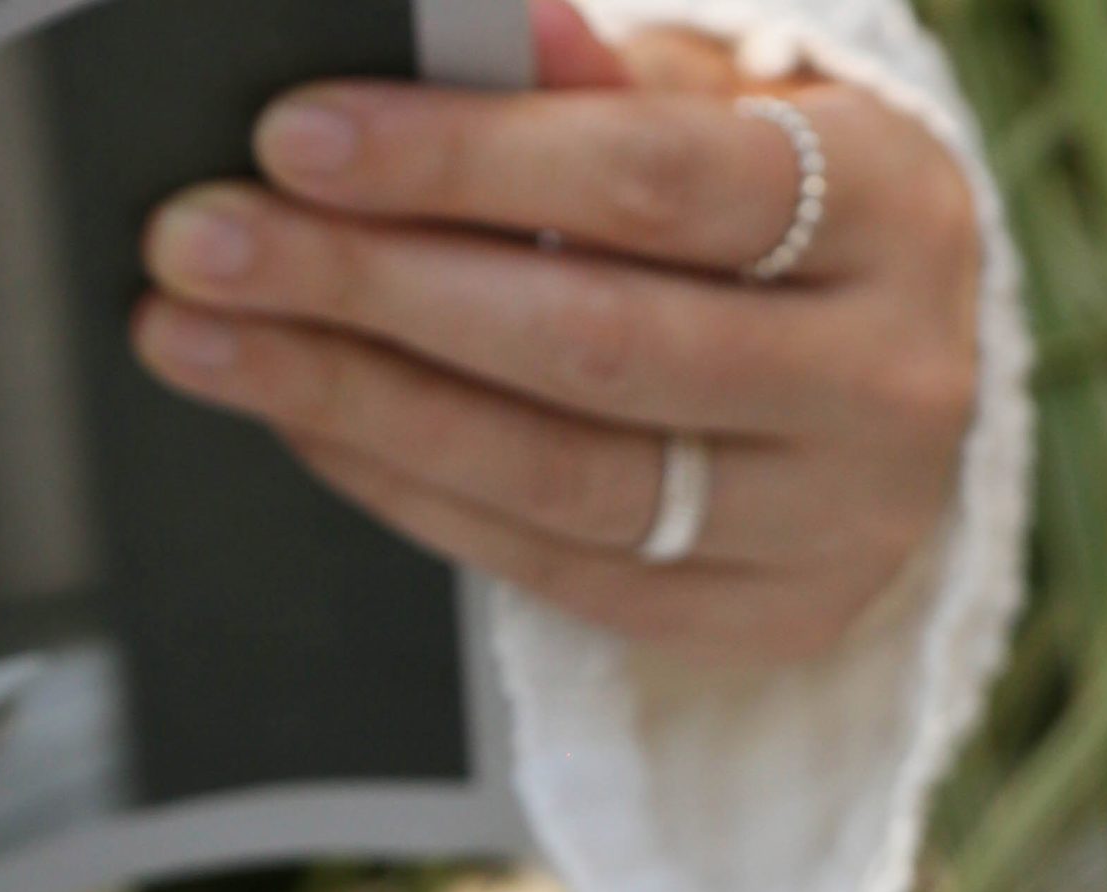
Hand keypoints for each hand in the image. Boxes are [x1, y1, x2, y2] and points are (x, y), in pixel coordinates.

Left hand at [131, 6, 980, 665]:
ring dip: (372, 410)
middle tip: (207, 249)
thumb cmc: (792, 219)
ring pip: (578, 482)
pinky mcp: (782, 617)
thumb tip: (479, 29)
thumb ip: (607, 85)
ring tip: (220, 347)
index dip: (465, 160)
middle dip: (380, 291)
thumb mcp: (730, 110)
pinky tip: (324, 429)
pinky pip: (574, 574)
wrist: (898, 379)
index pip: (660, 184)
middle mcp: (893, 385)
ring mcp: (846, 524)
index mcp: (899, 213)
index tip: (293, 141)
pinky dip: (428, 499)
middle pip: (607, 347)